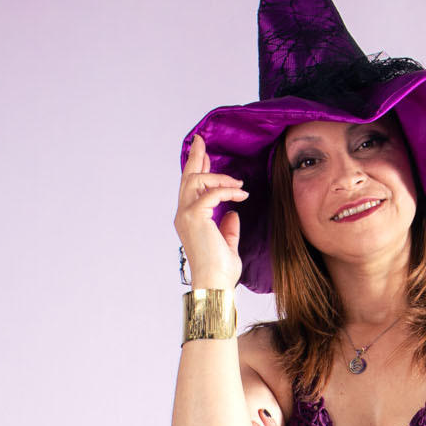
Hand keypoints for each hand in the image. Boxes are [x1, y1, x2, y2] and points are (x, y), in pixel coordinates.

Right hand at [174, 133, 247, 287]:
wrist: (216, 283)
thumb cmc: (220, 270)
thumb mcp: (227, 244)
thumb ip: (228, 227)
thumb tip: (232, 212)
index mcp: (189, 220)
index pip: (191, 189)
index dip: (198, 170)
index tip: (204, 156)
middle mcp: (183, 215)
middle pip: (187, 178)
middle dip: (196, 158)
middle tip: (202, 142)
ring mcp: (186, 215)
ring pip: (196, 180)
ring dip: (220, 177)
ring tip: (239, 184)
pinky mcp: (195, 216)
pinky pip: (212, 193)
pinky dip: (228, 190)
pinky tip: (242, 193)